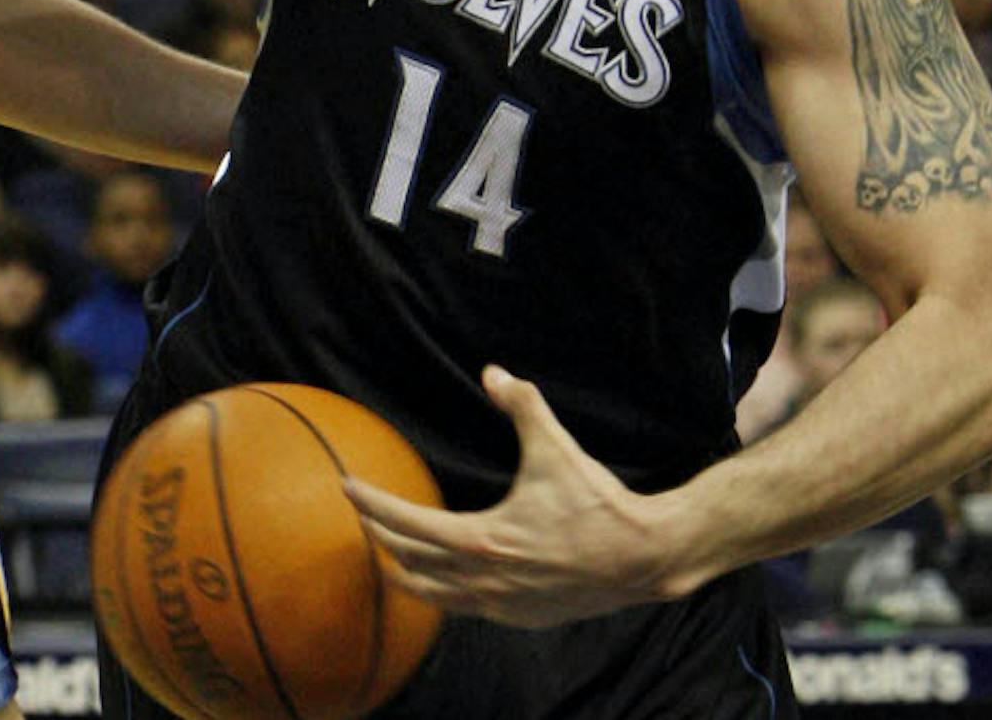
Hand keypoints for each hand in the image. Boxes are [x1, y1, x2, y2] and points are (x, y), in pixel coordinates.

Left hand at [344, 366, 675, 628]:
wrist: (644, 558)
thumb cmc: (597, 504)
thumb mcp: (556, 448)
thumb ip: (522, 405)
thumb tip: (493, 372)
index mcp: (481, 540)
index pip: (406, 524)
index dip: (372, 504)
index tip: (347, 487)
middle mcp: (483, 580)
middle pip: (408, 563)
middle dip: (380, 536)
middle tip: (364, 514)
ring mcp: (500, 605)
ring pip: (432, 596)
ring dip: (405, 573)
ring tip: (387, 553)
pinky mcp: (519, 617)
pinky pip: (463, 609)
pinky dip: (441, 592)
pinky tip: (439, 578)